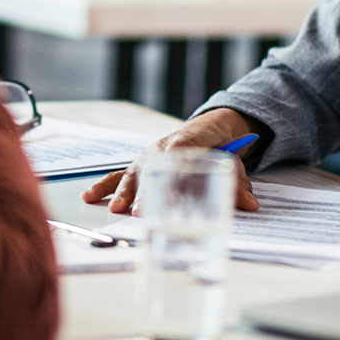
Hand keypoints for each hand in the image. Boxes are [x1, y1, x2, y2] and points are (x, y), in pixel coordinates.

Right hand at [82, 108, 263, 214]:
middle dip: (145, 192)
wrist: (211, 126)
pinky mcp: (141, 164)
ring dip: (123, 192)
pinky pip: (121, 174)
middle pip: (151, 168)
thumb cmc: (221, 147)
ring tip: (116, 210)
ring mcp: (150, 155)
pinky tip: (89, 196)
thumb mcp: (234, 163)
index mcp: (188, 140)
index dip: (172, 176)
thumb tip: (250, 205)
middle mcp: (164, 146)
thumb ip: (238, 184)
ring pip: (133, 173)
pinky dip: (105, 186)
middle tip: (140, 212)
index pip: (179, 155)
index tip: (169, 197)